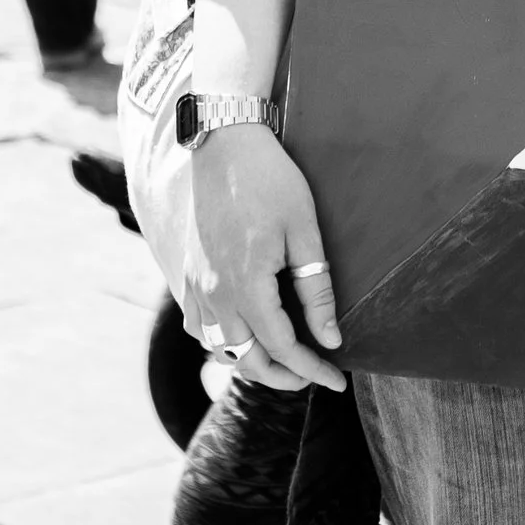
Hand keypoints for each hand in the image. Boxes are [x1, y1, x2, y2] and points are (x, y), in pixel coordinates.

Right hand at [186, 124, 345, 393]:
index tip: (338, 381)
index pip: (282, 348)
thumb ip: (316, 290)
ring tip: (285, 359)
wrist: (222, 143)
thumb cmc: (270, 181)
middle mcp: (213, 293)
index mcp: (247, 285)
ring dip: (251, 361)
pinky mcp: (186, 273)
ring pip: (219, 347)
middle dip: (282, 376)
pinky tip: (244, 333)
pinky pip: (199, 326)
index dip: (312, 370)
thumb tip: (331, 339)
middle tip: (315, 375)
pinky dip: (222, 341)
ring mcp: (193, 285)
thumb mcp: (304, 232)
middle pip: (245, 359)